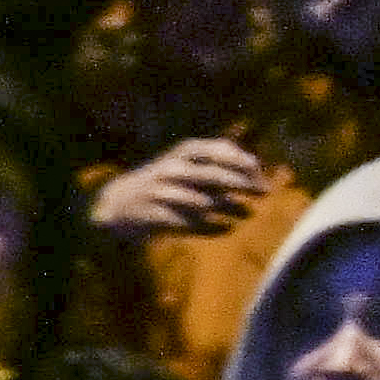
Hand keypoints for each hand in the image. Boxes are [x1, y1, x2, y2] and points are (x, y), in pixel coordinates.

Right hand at [93, 135, 268, 243]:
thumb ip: (215, 161)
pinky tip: (226, 229)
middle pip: (216, 175)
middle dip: (244, 185)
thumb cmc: (160, 181)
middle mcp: (173, 168)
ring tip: (248, 215)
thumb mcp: (185, 161)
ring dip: (232, 208)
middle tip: (265, 193)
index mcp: (183, 151)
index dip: (244, 163)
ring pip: (205, 201)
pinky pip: (191, 224)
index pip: (221, 151)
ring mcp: (162, 193)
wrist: (114, 203)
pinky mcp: (155, 217)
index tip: (261, 176)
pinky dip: (212, 228)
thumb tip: (255, 168)